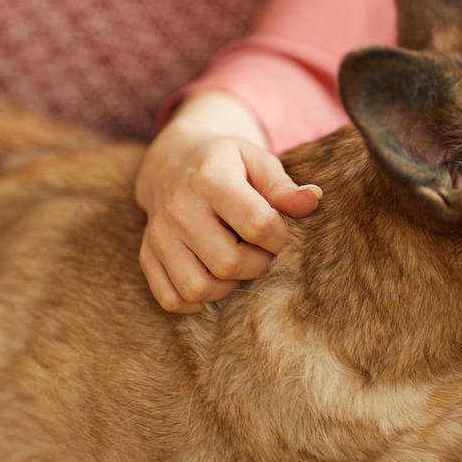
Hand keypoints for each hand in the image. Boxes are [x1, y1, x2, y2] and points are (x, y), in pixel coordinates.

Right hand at [135, 92, 320, 312]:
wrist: (171, 161)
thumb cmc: (225, 162)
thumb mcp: (256, 159)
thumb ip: (283, 185)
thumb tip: (313, 200)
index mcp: (210, 178)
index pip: (256, 224)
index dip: (279, 237)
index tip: (280, 232)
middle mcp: (178, 209)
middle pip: (227, 263)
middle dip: (257, 265)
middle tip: (262, 252)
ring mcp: (159, 235)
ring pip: (197, 287)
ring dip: (228, 287)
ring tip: (238, 265)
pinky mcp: (148, 255)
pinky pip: (169, 298)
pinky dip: (195, 302)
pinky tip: (213, 282)